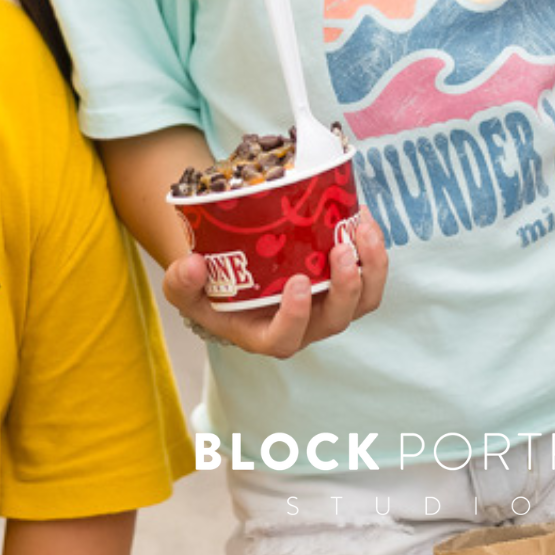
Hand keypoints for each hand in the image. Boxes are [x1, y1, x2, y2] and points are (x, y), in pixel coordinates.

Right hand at [162, 210, 388, 357]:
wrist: (233, 269)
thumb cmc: (210, 288)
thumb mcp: (184, 288)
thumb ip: (182, 283)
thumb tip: (193, 266)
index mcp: (266, 334)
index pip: (286, 339)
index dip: (296, 317)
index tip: (297, 283)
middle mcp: (305, 325)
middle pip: (337, 319)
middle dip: (346, 287)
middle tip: (341, 249)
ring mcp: (328, 304)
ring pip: (364, 299)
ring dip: (372, 267)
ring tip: (363, 230)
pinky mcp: (343, 281)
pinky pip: (369, 272)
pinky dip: (371, 246)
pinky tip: (360, 215)